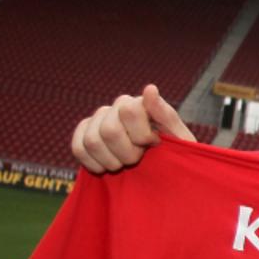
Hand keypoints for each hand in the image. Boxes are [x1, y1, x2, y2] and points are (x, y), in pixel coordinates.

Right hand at [71, 84, 194, 172]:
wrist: (163, 170)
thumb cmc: (176, 154)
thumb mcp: (180, 137)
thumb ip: (165, 115)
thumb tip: (150, 88)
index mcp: (139, 104)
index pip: (129, 111)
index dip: (141, 135)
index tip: (154, 143)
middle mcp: (116, 108)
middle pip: (109, 130)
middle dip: (127, 153)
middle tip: (139, 158)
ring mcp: (98, 120)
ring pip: (91, 141)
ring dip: (111, 161)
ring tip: (125, 164)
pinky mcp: (84, 135)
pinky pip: (78, 148)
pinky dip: (92, 163)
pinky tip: (107, 167)